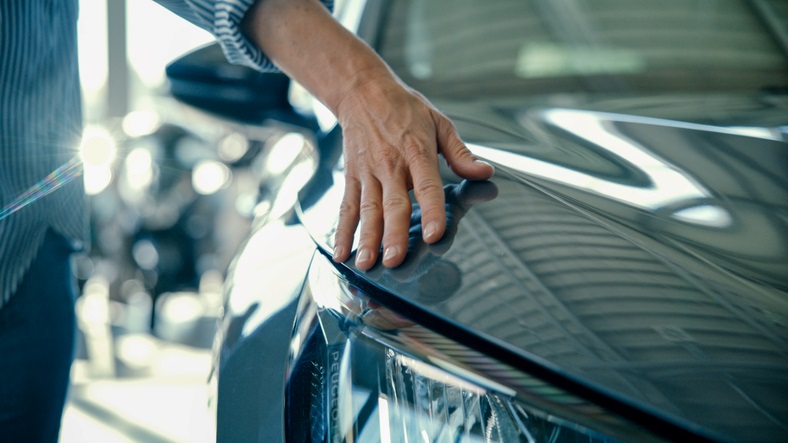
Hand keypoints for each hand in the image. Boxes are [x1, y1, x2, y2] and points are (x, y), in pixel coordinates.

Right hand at [331, 76, 493, 269]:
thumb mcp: (438, 122)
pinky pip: (347, 207)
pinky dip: (343, 231)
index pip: (427, 185)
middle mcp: (390, 165)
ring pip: (367, 210)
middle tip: (394, 260)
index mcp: (416, 151)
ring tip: (365, 264)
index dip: (432, 210)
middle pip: (393, 204)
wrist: (362, 91)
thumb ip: (460, 153)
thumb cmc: (403, 107)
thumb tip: (485, 172)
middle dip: (393, 234)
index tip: (435, 234)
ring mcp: (368, 172)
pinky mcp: (352, 177)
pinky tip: (341, 252)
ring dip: (366, 238)